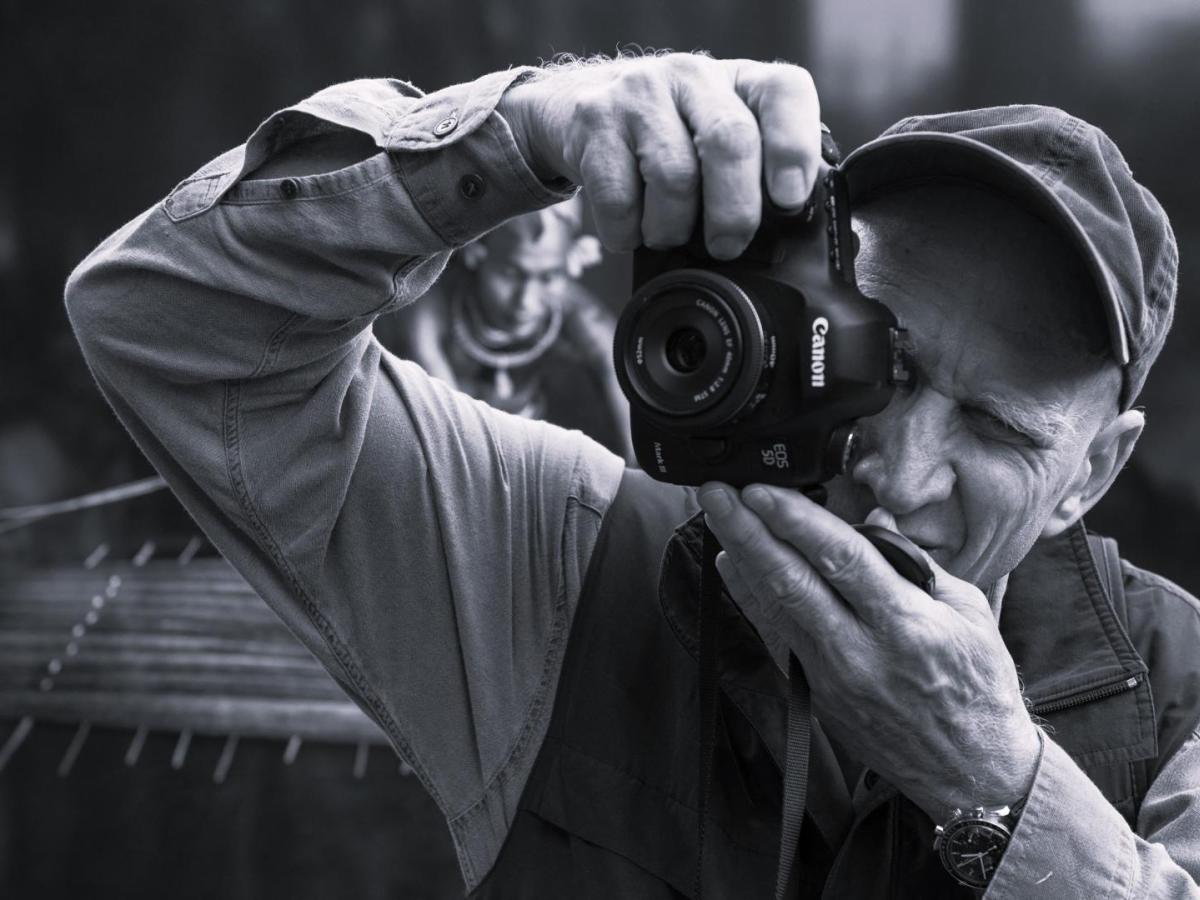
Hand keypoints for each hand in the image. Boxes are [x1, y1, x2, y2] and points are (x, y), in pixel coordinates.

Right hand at [498, 54, 821, 258]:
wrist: (577, 110)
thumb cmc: (668, 140)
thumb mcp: (718, 140)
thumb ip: (756, 171)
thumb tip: (784, 230)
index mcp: (739, 80)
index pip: (784, 93)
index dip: (793, 149)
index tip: (788, 200)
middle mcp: (693, 75)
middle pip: (730, 141)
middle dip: (734, 210)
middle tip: (727, 246)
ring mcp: (640, 93)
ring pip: (675, 176)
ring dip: (673, 227)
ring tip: (668, 233)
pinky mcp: (595, 120)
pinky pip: (620, 199)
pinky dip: (628, 232)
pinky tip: (631, 227)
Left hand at [698, 482, 1040, 819]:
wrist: (971, 770)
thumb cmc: (978, 686)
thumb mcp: (969, 613)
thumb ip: (916, 564)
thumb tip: (873, 522)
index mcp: (907, 625)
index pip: (842, 560)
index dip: (796, 522)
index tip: (763, 491)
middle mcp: (860, 651)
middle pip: (791, 582)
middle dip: (749, 532)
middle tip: (718, 494)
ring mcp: (832, 676)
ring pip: (774, 606)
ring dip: (741, 557)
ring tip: (717, 516)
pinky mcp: (817, 692)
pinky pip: (776, 634)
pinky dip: (750, 596)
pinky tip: (731, 565)